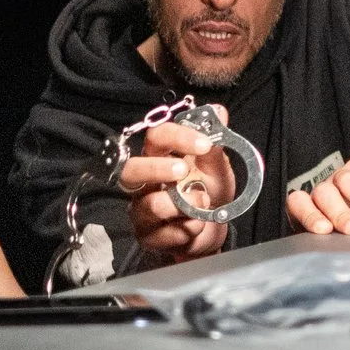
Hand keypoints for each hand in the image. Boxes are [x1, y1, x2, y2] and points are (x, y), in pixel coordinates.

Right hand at [123, 113, 238, 262]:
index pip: (157, 137)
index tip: (205, 143)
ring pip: (148, 206)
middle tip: (183, 171)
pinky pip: (162, 234)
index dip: (178, 137)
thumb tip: (218, 111)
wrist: (212, 231)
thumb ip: (214, 144)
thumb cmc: (209, 193)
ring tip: (202, 204)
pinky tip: (196, 226)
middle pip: (130, 170)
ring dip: (181, 205)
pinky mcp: (148, 237)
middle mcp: (145, 183)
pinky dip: (186, 230)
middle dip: (157, 168)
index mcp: (160, 158)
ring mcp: (142, 210)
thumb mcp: (217, 168)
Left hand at [288, 149, 349, 235]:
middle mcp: (329, 185)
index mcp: (314, 201)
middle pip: (327, 194)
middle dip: (341, 213)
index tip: (324, 229)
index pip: (300, 203)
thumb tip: (325, 266)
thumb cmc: (347, 208)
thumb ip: (328, 238)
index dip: (310, 215)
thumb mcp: (334, 222)